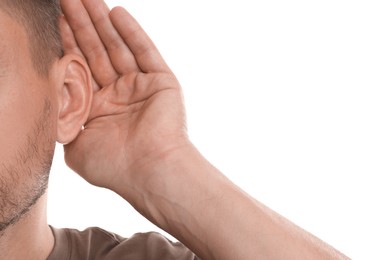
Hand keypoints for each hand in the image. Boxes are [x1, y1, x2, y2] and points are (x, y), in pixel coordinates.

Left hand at [60, 0, 187, 193]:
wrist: (150, 172)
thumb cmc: (115, 166)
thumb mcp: (75, 146)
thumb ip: (63, 123)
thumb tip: (50, 103)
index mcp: (100, 109)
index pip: (82, 68)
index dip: (69, 43)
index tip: (57, 19)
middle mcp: (120, 95)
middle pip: (98, 51)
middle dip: (82, 25)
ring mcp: (141, 86)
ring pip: (119, 47)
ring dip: (102, 22)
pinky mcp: (162, 82)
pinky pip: (145, 52)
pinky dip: (132, 33)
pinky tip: (117, 13)